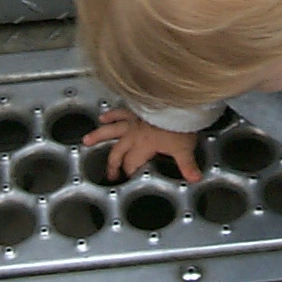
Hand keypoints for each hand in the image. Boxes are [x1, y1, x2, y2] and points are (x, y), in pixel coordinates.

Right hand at [81, 108, 201, 182]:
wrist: (178, 103)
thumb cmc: (180, 124)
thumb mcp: (185, 148)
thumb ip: (187, 165)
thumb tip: (194, 178)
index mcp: (143, 146)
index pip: (131, 164)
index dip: (128, 172)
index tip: (127, 179)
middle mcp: (134, 134)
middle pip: (117, 151)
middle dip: (112, 164)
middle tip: (109, 173)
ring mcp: (133, 120)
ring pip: (111, 129)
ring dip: (98, 135)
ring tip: (87, 140)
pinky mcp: (136, 109)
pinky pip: (119, 111)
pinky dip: (111, 114)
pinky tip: (103, 116)